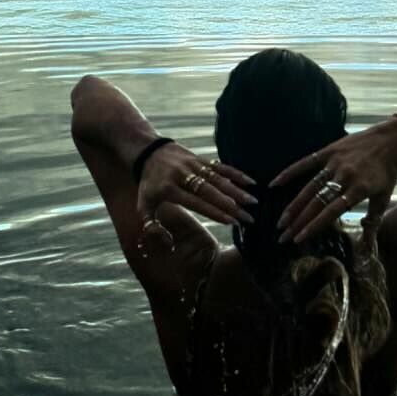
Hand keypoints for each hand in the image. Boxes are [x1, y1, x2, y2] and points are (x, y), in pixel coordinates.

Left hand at [138, 142, 257, 234]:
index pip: (196, 203)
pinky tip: (250, 182)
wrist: (148, 152)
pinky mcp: (200, 158)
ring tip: (253, 202)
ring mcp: (193, 165)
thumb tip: (168, 243)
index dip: (215, 212)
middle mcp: (183, 176)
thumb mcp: (143, 206)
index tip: (232, 222)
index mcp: (169, 189)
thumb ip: (151, 226)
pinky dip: (235, 173)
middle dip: (232, 205)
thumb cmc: (148, 185)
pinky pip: (220, 166)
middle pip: (211, 192)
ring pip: (218, 179)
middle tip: (248, 217)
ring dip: (237, 190)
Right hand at [271, 122, 396, 246]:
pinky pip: (306, 162)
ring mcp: (335, 162)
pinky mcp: (329, 150)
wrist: (393, 138)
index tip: (299, 239)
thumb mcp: (384, 197)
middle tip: (283, 236)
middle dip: (298, 221)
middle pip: (316, 202)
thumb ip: (372, 221)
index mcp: (358, 189)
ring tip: (282, 220)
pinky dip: (290, 172)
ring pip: (309, 187)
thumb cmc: (388, 171)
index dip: (313, 226)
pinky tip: (275, 184)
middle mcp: (344, 176)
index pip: (331, 212)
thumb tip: (366, 246)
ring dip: (294, 204)